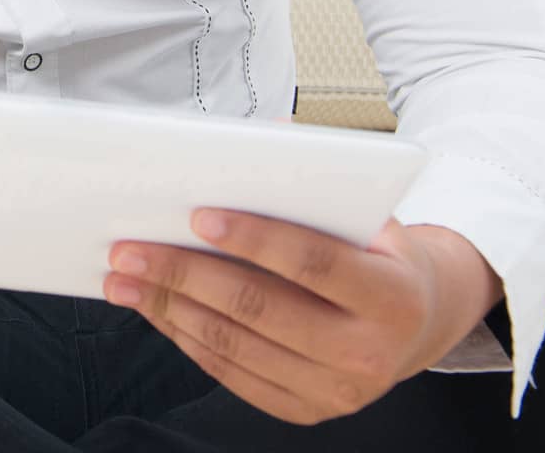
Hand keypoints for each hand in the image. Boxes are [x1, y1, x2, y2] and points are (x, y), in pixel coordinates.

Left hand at [101, 209, 502, 426]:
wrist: (419, 320)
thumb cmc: (378, 248)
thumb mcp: (369, 209)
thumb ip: (319, 174)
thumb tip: (261, 133)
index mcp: (392, 294)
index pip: (312, 261)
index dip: (253, 237)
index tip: (197, 215)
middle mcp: (368, 353)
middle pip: (259, 307)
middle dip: (184, 273)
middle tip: (130, 247)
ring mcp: (336, 392)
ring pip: (236, 345)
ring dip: (169, 308)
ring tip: (124, 278)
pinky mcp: (306, 411)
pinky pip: (233, 375)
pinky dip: (186, 339)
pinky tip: (156, 309)